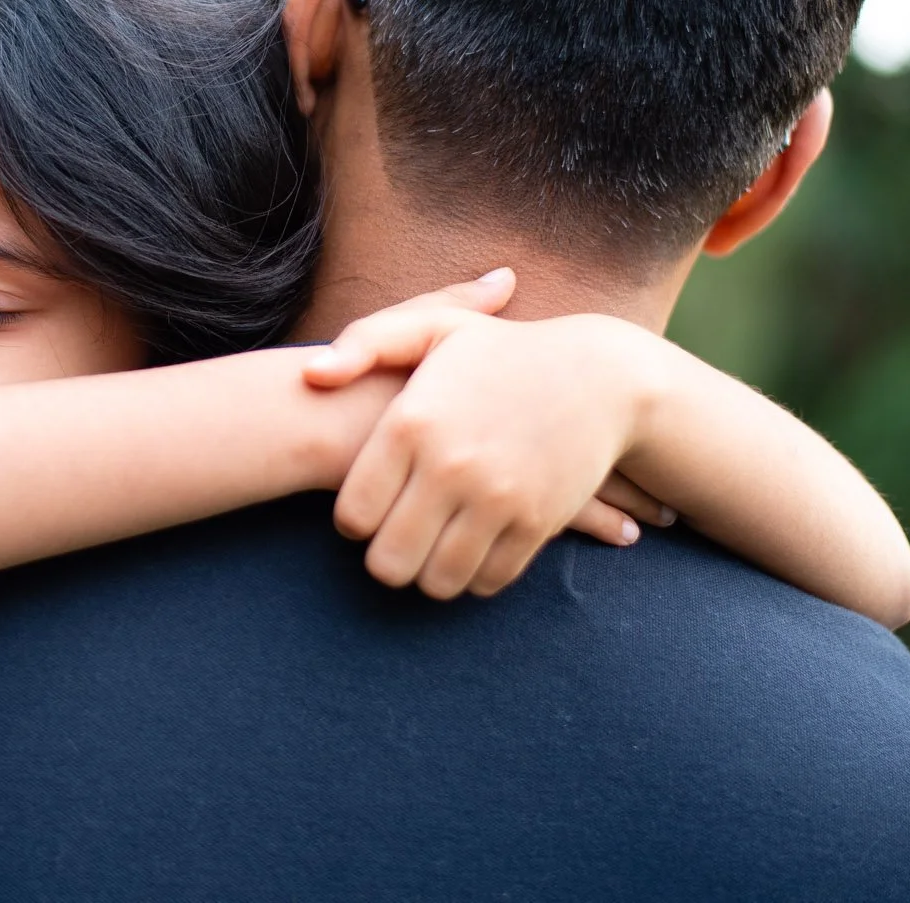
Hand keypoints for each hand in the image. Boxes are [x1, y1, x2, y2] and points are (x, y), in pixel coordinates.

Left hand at [304, 288, 673, 599]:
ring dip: (429, 574)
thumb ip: (364, 342)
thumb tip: (309, 376)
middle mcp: (450, 466)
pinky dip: (475, 577)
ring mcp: (497, 499)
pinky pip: (489, 582)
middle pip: (388, 562)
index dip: (354, 522)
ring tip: (431, 549)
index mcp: (412, 423)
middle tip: (396, 541)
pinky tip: (471, 550)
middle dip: (385, 560)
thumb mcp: (432, 327)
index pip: (352, 515)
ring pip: (437, 582)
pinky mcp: (538, 524)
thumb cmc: (502, 353)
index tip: (369, 511)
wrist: (599, 375)